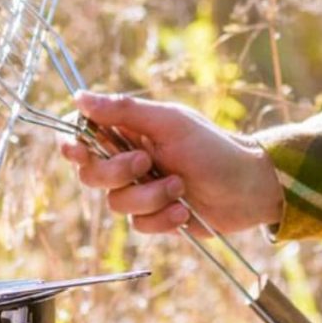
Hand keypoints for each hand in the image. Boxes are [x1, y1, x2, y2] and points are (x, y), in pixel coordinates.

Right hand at [62, 91, 283, 235]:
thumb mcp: (169, 123)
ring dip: (150, 197)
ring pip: (116, 203)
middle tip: (147, 162)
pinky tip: (184, 211)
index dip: (72, 144)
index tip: (77, 150)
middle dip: (118, 173)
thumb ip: (124, 110)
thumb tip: (79, 97)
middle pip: (91, 174)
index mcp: (129, 132)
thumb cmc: (213, 148)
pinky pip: (139, 225)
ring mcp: (141, 191)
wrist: (249, 188)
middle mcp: (129, 160)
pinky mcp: (155, 217)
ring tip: (180, 188)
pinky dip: (162, 218)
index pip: (84, 135)